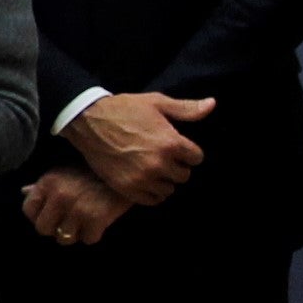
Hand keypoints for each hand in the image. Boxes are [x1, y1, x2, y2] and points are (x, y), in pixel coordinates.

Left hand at [22, 170, 130, 246]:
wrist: (125, 170)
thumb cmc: (91, 171)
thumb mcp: (64, 171)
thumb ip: (44, 185)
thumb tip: (24, 192)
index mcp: (48, 182)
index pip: (28, 210)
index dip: (38, 216)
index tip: (50, 215)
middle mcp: (60, 196)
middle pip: (43, 229)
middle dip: (55, 228)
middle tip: (67, 222)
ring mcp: (77, 209)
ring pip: (64, 239)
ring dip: (75, 233)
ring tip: (84, 220)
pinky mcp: (96, 219)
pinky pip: (88, 240)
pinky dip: (94, 234)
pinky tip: (99, 220)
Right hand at [67, 90, 217, 203]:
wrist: (89, 121)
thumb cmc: (125, 109)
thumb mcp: (157, 103)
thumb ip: (187, 109)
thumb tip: (213, 104)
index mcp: (171, 143)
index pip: (196, 158)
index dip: (188, 151)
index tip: (178, 147)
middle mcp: (159, 164)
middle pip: (184, 175)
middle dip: (177, 166)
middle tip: (164, 157)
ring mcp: (143, 179)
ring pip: (168, 189)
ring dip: (165, 180)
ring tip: (154, 169)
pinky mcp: (127, 189)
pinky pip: (152, 199)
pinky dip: (152, 192)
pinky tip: (145, 180)